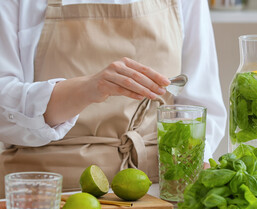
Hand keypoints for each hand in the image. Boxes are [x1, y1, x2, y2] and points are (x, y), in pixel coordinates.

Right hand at [44, 58, 169, 126]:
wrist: (89, 87)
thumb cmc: (111, 83)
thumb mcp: (125, 78)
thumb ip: (139, 80)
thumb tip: (158, 86)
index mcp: (125, 62)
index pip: (144, 68)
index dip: (156, 75)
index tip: (167, 82)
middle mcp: (117, 65)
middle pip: (138, 75)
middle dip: (152, 84)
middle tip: (162, 91)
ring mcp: (109, 74)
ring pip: (130, 82)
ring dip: (144, 90)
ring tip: (154, 96)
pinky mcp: (103, 84)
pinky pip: (120, 90)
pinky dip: (132, 94)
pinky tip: (140, 97)